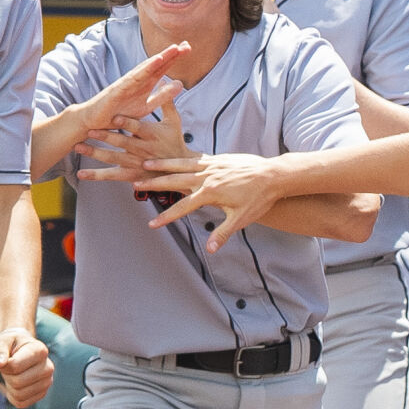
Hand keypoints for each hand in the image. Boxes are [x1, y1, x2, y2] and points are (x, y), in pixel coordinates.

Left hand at [0, 328, 53, 408]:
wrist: (22, 350)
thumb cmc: (11, 345)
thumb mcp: (2, 342)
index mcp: (40, 350)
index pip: (15, 366)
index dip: (4, 364)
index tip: (6, 358)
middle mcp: (48, 367)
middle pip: (17, 382)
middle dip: (7, 376)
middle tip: (9, 367)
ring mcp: (47, 382)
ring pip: (19, 394)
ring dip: (9, 386)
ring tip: (14, 374)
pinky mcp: (42, 393)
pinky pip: (21, 403)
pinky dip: (13, 396)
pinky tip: (16, 384)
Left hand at [76, 90, 191, 177]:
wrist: (179, 171)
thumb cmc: (174, 142)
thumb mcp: (174, 122)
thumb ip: (166, 102)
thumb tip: (163, 80)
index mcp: (152, 135)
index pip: (138, 128)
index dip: (127, 123)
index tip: (116, 117)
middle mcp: (143, 150)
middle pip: (123, 142)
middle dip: (106, 136)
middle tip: (90, 130)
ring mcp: (135, 163)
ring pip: (114, 158)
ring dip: (96, 153)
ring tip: (79, 147)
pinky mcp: (130, 175)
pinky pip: (111, 175)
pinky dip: (96, 175)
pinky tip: (81, 173)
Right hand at [80, 43, 188, 136]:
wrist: (95, 123)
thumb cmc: (120, 114)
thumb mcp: (146, 106)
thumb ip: (162, 97)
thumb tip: (179, 84)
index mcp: (144, 84)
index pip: (161, 68)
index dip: (174, 58)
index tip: (188, 48)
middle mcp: (136, 80)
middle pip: (156, 64)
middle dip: (171, 54)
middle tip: (186, 44)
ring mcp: (127, 83)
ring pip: (146, 68)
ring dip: (160, 58)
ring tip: (174, 49)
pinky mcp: (118, 89)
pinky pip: (133, 78)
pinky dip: (144, 69)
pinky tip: (156, 61)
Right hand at [82, 152, 281, 253]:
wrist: (273, 175)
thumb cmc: (258, 198)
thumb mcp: (241, 218)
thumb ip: (223, 233)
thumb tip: (210, 250)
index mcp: (210, 193)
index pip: (182, 207)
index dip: (166, 217)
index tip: (152, 225)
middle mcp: (207, 177)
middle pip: (174, 180)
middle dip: (154, 184)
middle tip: (135, 184)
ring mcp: (211, 166)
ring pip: (181, 165)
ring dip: (163, 165)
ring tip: (146, 164)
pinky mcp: (217, 159)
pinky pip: (194, 159)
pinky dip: (181, 159)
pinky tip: (173, 159)